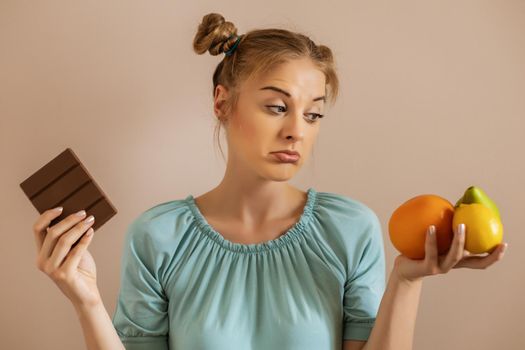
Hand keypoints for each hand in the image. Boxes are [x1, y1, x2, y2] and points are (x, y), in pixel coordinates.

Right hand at [33, 207, 101, 307]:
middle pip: (53, 233)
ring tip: (90, 220)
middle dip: (70, 220)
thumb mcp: (73, 250)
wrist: (87, 294)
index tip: (62, 207)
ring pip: (64, 241)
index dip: (47, 216)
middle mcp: (42, 261)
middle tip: (84, 213)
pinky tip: (91, 232)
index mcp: (41, 254)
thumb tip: (77, 216)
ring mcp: (52, 269)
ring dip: (79, 228)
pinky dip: (85, 240)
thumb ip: (70, 238)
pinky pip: (75, 252)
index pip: (37, 230)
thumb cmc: (81, 270)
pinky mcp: (64, 275)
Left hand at [393, 224, 507, 282]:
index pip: (481, 260)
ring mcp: (441, 268)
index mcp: (458, 259)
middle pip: (475, 263)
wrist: (405, 269)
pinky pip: (431, 251)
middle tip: (494, 239)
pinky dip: (431, 239)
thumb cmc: (420, 252)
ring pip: (454, 255)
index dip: (494, 255)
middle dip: (487, 254)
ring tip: (460, 225)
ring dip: (459, 240)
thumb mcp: (435, 240)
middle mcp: (453, 265)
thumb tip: (452, 206)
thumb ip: (445, 229)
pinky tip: (430, 227)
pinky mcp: (427, 268)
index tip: (504, 244)